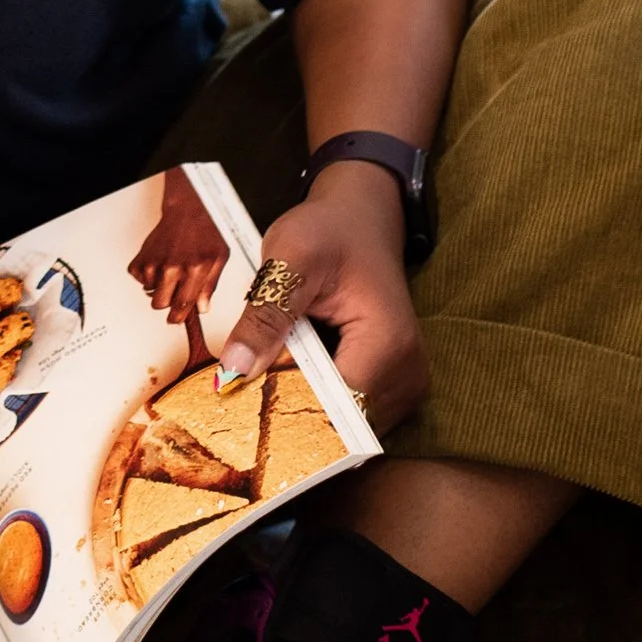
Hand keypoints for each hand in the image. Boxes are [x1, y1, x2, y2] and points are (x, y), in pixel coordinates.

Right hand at [127, 164, 231, 325]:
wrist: (188, 209)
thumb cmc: (205, 231)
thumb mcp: (219, 260)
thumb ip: (210, 287)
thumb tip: (202, 308)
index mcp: (194, 270)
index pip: (182, 305)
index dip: (178, 317)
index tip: (176, 319)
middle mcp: (172, 267)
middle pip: (160, 304)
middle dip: (168, 302)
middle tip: (175, 293)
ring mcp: (154, 261)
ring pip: (149, 292)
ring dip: (158, 288)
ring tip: (170, 273)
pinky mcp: (142, 256)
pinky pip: (139, 279)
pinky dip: (147, 276)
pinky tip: (159, 266)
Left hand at [216, 164, 426, 432]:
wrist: (360, 218)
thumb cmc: (329, 231)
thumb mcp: (290, 259)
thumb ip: (267, 315)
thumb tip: (235, 369)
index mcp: (388, 346)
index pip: (335, 406)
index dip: (286, 410)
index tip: (239, 407)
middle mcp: (406, 375)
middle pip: (341, 422)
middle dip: (290, 416)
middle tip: (237, 401)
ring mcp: (403, 384)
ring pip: (343, 423)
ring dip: (301, 410)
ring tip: (258, 387)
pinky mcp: (390, 385)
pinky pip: (348, 411)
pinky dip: (315, 401)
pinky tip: (283, 381)